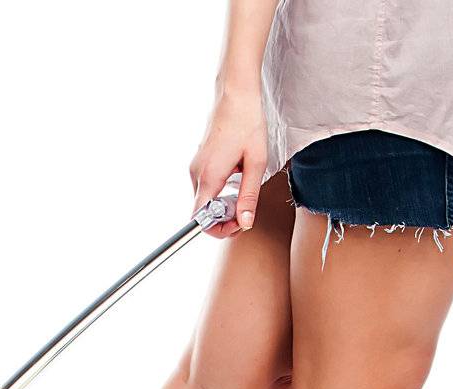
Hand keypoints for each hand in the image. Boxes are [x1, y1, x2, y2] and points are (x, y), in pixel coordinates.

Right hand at [189, 88, 266, 237]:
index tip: (239, 223)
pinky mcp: (200, 161)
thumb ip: (249, 196)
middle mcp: (197, 174)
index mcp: (209, 177)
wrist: (236, 94)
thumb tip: (245, 223)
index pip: (201, 220)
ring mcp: (196, 167)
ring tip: (246, 185)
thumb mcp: (256, 163)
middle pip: (203, 212)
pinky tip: (238, 174)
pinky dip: (221, 190)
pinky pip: (207, 186)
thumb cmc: (247, 122)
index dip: (219, 229)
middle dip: (225, 217)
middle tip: (248, 207)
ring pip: (205, 199)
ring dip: (224, 203)